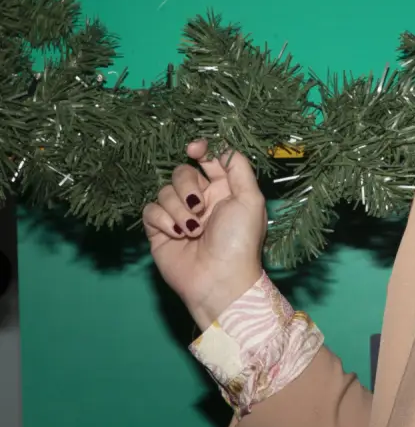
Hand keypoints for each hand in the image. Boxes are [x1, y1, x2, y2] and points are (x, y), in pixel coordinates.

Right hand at [143, 139, 267, 329]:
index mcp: (225, 189)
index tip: (194, 150)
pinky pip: (151, 210)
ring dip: (178, 209)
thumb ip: (239, 169)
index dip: (201, 150)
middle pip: (182, 172)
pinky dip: (164, 220)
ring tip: (192, 229)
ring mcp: (180, 214)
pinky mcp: (160, 230)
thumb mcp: (250, 199)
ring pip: (165, 190)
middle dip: (188, 187)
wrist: (218, 279)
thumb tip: (223, 147)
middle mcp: (202, 199)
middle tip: (200, 208)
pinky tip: (178, 234)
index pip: (208, 160)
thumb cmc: (239, 241)